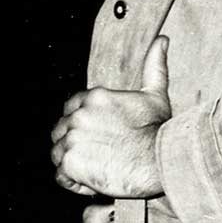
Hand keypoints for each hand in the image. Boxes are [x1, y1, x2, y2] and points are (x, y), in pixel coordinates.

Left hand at [51, 36, 170, 198]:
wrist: (159, 161)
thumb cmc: (159, 131)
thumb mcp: (155, 94)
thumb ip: (154, 66)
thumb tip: (162, 40)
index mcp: (95, 97)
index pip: (71, 110)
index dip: (81, 126)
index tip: (97, 138)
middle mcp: (79, 114)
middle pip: (62, 131)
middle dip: (75, 145)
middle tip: (98, 157)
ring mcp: (73, 137)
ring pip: (58, 153)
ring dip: (74, 164)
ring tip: (97, 170)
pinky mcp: (70, 161)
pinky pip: (60, 175)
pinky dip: (74, 182)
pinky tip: (93, 182)